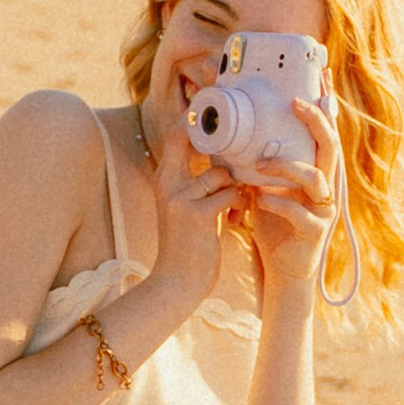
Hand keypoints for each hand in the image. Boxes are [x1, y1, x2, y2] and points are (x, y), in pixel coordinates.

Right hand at [145, 118, 238, 302]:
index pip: (175, 135)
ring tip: (237, 204)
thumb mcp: (184, 207)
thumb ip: (196, 182)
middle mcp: (167, 184)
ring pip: (221, 173)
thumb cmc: (187, 245)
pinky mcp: (197, 215)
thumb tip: (222, 158)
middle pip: (190, 140)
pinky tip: (237, 218)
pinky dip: (239, 204)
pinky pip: (230, 194)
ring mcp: (180, 199)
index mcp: (163, 179)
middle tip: (239, 149)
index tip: (220, 120)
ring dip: (235, 186)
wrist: (176, 284)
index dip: (195, 121)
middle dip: (218, 141)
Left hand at [230, 92, 340, 293]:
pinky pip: (301, 212)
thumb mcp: (265, 187)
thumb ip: (259, 163)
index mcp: (316, 172)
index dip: (325, 105)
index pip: (325, 132)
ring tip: (258, 166)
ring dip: (286, 167)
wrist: (282, 270)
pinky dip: (278, 203)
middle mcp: (326, 186)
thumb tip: (231, 133)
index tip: (320, 76)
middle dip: (316, 121)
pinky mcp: (316, 231)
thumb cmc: (274, 225)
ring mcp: (324, 209)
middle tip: (295, 103)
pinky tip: (259, 202)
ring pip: (316, 178)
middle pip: (331, 146)